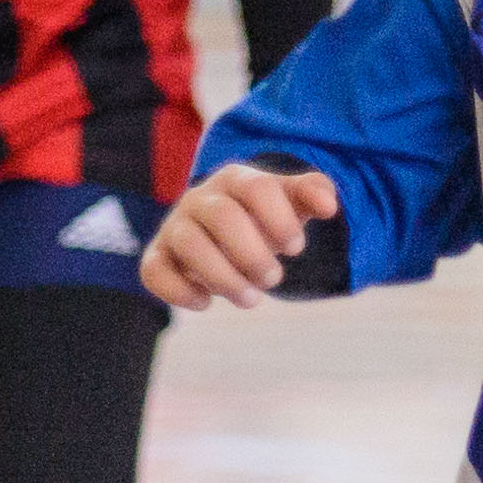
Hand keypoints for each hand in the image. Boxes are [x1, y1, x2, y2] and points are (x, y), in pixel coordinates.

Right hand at [144, 161, 335, 308]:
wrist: (225, 235)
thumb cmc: (262, 218)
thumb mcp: (291, 203)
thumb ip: (313, 193)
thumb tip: (329, 205)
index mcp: (235, 179)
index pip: (257, 188)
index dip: (282, 221)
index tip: (297, 248)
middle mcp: (200, 199)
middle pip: (223, 217)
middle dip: (255, 254)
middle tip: (274, 279)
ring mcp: (175, 227)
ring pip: (190, 244)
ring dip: (224, 278)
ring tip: (251, 300)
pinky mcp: (158, 257)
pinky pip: (154, 272)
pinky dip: (179, 292)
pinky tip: (206, 303)